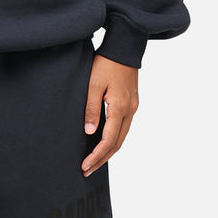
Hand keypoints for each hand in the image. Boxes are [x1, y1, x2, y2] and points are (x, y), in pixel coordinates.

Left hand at [81, 53, 138, 176]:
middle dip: (102, 159)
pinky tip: (105, 141)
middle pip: (117, 143)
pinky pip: (123, 127)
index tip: (85, 166)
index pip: (108, 140)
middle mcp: (130, 111)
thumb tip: (90, 132)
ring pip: (122, 137)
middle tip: (87, 170)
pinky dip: (114, 138)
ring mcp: (133, 107)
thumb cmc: (106, 63)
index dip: (96, 156)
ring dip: (108, 150)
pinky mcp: (132, 102)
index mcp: (120, 108)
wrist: (123, 47)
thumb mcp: (93, 84)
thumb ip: (91, 108)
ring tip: (94, 160)